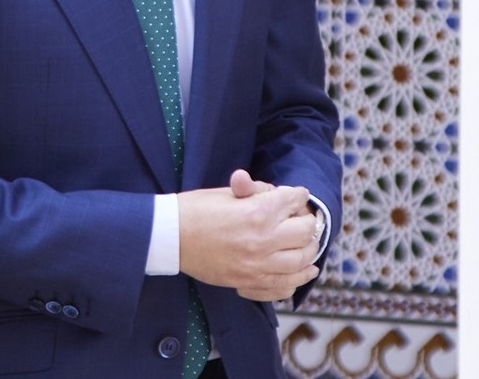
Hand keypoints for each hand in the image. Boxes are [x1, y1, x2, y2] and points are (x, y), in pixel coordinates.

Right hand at [177, 172, 320, 301]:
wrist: (169, 237)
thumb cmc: (194, 210)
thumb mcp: (224, 193)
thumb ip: (254, 191)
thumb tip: (274, 192)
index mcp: (258, 213)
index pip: (294, 202)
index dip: (297, 195)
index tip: (296, 195)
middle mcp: (263, 241)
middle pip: (305, 233)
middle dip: (307, 223)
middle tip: (302, 220)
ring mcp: (258, 265)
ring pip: (301, 263)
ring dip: (308, 253)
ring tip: (309, 247)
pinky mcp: (249, 282)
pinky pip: (283, 286)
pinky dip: (295, 280)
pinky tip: (300, 273)